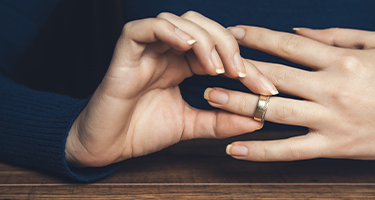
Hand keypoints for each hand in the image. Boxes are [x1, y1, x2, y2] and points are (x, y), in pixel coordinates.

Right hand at [65, 12, 276, 166]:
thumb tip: (258, 119)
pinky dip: (169, 32)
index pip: (220, 51)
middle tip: (241, 73)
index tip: (266, 89)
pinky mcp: (126, 49)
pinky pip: (147, 27)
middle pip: (205, 27)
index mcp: (183, 64)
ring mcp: (148, 47)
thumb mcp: (192, 125)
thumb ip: (222, 120)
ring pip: (181, 21)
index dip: (246, 66)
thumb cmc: (143, 131)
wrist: (107, 146)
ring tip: (215, 67)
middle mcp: (168, 51)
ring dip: (204, 40)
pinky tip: (188, 47)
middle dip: (228, 46)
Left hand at [206, 26, 374, 160]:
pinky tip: (236, 147)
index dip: (257, 37)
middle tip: (208, 66)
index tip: (234, 33)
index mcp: (340, 60)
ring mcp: (331, 120)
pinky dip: (262, 151)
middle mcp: (331, 88)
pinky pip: (291, 150)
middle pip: (274, 76)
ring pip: (275, 111)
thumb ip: (335, 36)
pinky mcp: (334, 146)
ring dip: (240, 104)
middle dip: (238, 70)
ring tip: (211, 98)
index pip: (288, 45)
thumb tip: (298, 32)